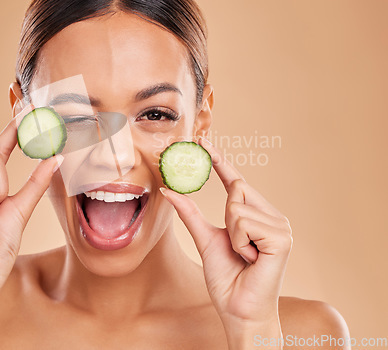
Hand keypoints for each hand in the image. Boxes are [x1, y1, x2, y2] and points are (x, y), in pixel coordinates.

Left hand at [160, 136, 291, 326]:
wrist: (238, 310)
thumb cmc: (227, 278)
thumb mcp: (204, 239)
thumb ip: (190, 213)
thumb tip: (168, 190)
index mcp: (257, 215)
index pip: (237, 181)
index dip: (220, 161)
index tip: (204, 141)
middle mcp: (272, 216)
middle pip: (237, 188)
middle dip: (226, 216)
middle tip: (236, 246)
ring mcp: (280, 225)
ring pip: (236, 205)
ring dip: (230, 234)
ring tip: (244, 255)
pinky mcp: (282, 237)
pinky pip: (243, 222)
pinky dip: (238, 242)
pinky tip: (251, 258)